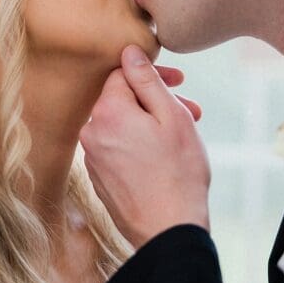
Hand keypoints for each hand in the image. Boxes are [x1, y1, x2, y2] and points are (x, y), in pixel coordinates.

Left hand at [80, 45, 210, 248]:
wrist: (169, 231)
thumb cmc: (178, 172)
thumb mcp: (171, 117)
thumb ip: (147, 80)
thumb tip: (128, 51)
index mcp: (107, 112)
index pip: (122, 73)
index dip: (152, 74)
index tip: (179, 81)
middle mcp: (92, 133)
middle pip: (123, 100)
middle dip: (156, 100)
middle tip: (191, 110)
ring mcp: (93, 158)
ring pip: (123, 125)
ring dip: (151, 124)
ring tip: (183, 136)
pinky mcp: (99, 179)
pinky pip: (119, 148)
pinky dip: (140, 145)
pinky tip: (165, 157)